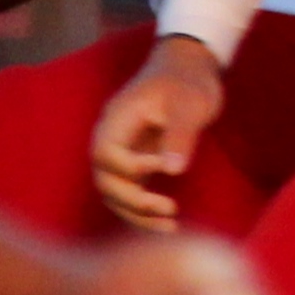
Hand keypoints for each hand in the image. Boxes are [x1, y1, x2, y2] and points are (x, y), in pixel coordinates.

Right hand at [92, 37, 226, 229]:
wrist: (189, 68)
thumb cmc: (187, 80)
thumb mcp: (189, 102)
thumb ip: (180, 133)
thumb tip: (173, 168)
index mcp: (116, 120)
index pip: (106, 155)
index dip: (131, 167)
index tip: (167, 165)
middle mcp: (112, 139)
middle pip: (104, 180)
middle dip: (132, 200)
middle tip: (170, 209)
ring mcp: (122, 153)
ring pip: (114, 193)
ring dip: (136, 213)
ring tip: (170, 226)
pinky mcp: (136, 164)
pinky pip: (129, 193)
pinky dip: (143, 211)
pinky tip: (167, 224)